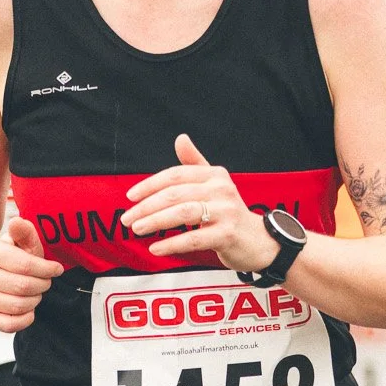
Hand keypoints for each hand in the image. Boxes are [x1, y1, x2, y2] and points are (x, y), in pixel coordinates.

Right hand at [0, 216, 62, 331]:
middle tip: (46, 281)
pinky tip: (30, 309)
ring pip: (18, 306)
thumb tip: (17, 222)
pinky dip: (25, 319)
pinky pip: (9, 325)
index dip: (47, 269)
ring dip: (35, 300)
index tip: (57, 269)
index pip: (25, 265)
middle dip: (43, 285)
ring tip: (36, 292)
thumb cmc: (10, 255)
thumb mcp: (19, 240)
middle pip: (24, 287)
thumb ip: (24, 232)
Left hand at [126, 134, 274, 268]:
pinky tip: (156, 247)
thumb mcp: (214, 184)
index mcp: (214, 175)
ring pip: (183, 213)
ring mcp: (226, 212)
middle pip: (176, 194)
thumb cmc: (228, 212)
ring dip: (155, 221)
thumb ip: (194, 163)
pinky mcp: (227, 234)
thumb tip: (180, 138)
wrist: (258, 241)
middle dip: (147, 206)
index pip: (175, 175)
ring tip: (137, 229)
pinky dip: (172, 243)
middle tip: (127, 218)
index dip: (150, 185)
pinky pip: (194, 238)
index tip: (130, 197)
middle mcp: (221, 189)